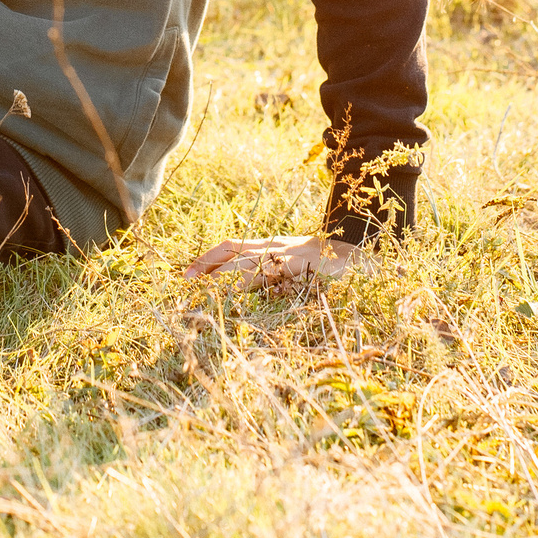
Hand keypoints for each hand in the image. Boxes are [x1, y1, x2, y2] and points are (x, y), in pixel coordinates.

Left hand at [184, 233, 360, 291]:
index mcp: (266, 246)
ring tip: (204, 286)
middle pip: (230, 248)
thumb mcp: (286, 268)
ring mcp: (282, 253)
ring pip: (245, 259)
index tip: (187, 273)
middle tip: (186, 279)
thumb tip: (238, 292)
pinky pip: (270, 270)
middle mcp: (270, 246)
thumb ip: (265, 276)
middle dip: (206, 263)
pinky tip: (240, 290)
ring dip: (223, 273)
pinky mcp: (296, 264)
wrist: (351, 252)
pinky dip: (253, 280)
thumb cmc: (318, 263)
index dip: (207, 258)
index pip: (230, 247)